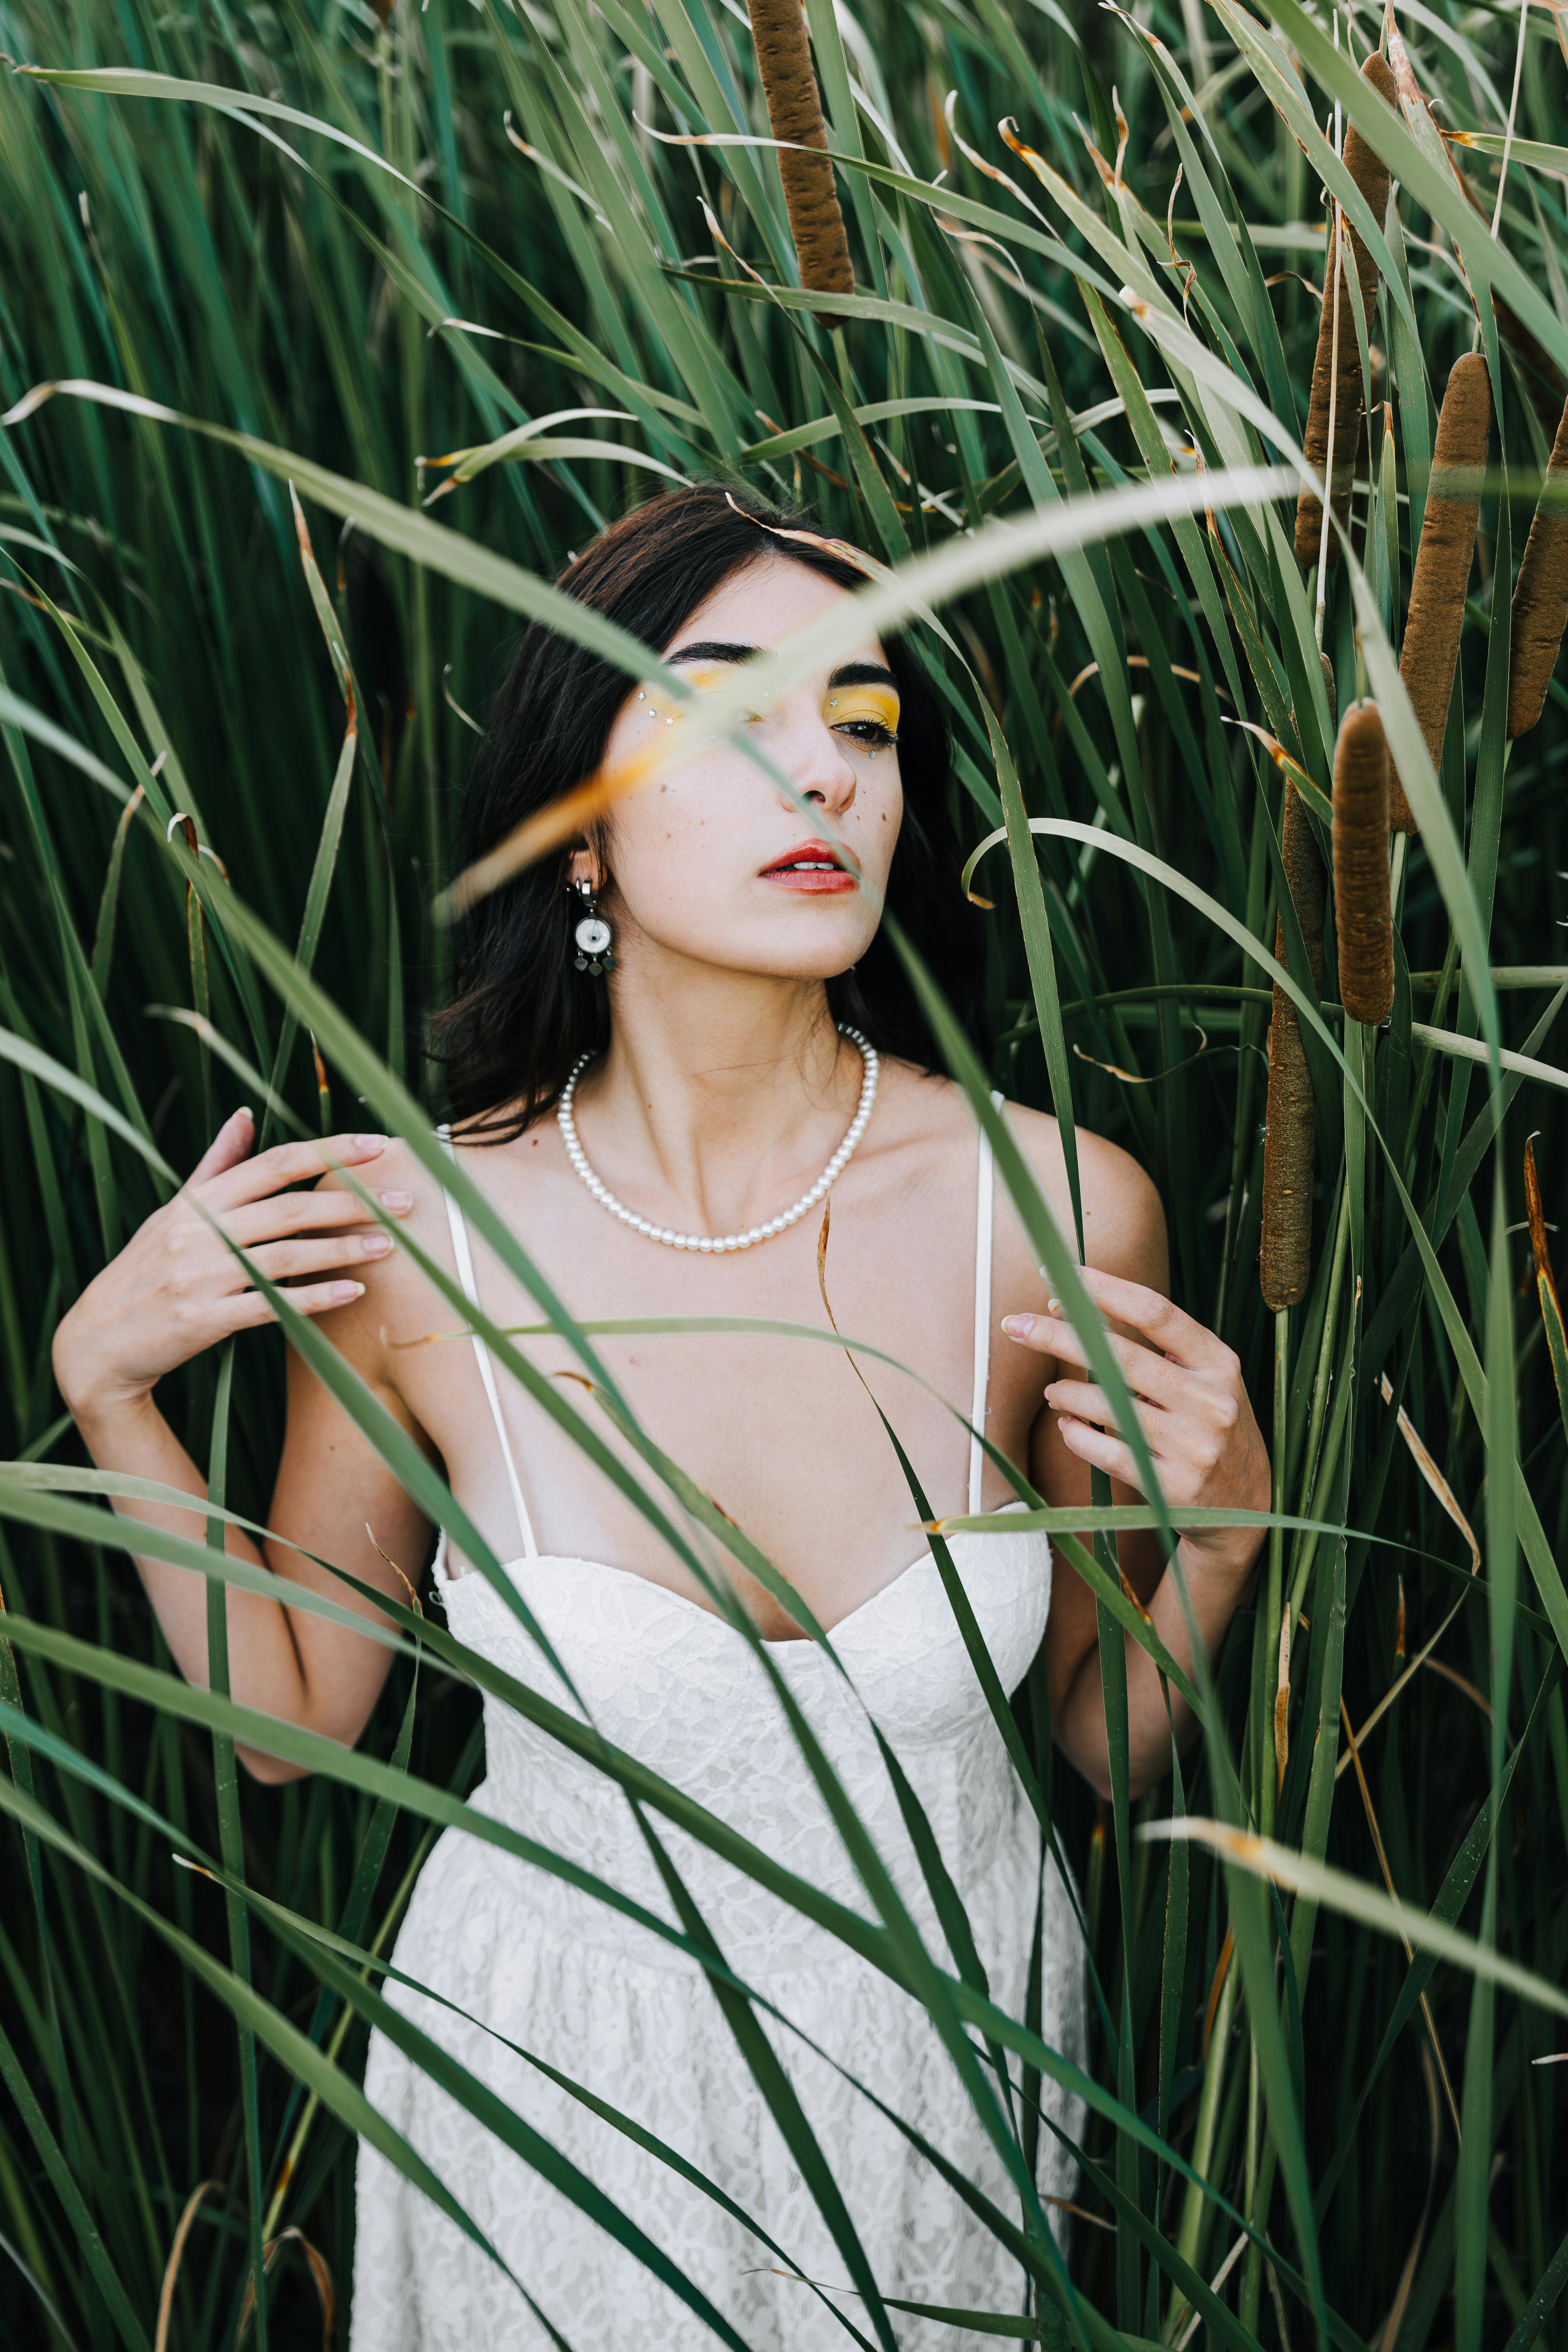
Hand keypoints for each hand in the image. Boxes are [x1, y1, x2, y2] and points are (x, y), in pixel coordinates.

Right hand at [53, 1110, 408, 1421]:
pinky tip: (352, 1292)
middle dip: (353, 1200)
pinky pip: (271, 1306)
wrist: (98, 1340)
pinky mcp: (203, 1320)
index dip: (329, 1151)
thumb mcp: (175, 1212)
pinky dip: (314, 1298)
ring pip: (287, 1256)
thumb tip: (245, 1114)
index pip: (274, 1163)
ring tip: (391, 1245)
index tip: (379, 1142)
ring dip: (344, 1249)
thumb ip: (216, 1165)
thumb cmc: (148, 1269)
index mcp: (199, 1201)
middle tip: (405, 1201)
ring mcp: (200, 1276)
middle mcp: (200, 1232)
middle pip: (290, 1207)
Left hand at [1003, 1267, 1269, 1582]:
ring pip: (1110, 1406)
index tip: (1061, 1276)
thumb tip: (1078, 1311)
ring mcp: (1195, 1447)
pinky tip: (1067, 1427)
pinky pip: (1109, 1455)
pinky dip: (1078, 1437)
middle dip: (1060, 1336)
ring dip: (1067, 1394)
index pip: (1156, 1312)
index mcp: (1219, 1363)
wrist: (1251, 1507)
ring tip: (1051, 1392)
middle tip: (1017, 1324)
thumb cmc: (1214, 1429)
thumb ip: (1163, 1350)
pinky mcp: (1175, 1488)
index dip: (1105, 1289)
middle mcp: (1211, 1401)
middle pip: (1121, 1356)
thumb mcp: (1210, 1382)